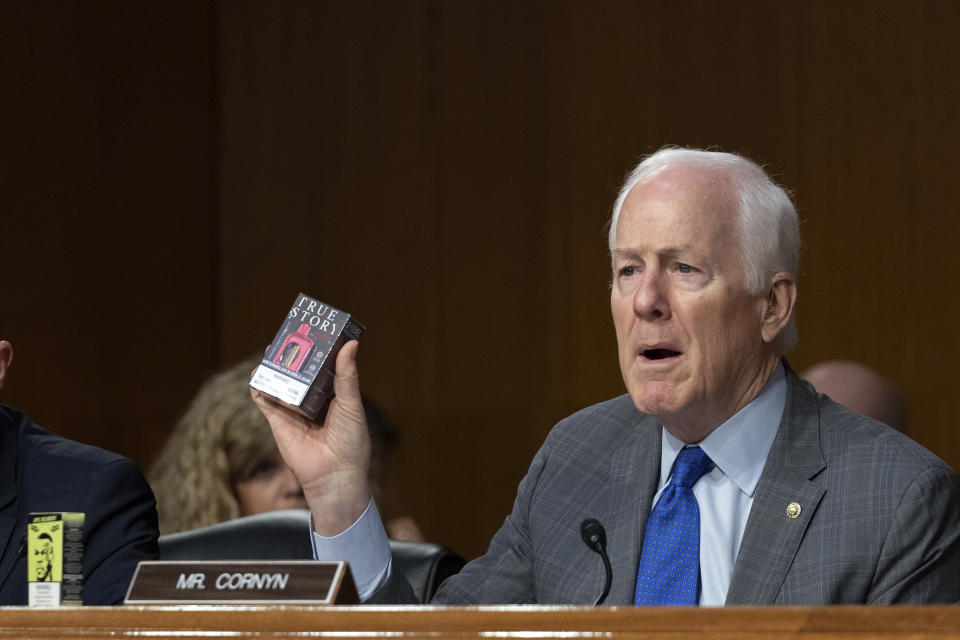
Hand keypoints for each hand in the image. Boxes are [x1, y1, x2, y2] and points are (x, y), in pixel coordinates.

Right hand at [251, 340, 371, 534]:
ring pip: (281, 382)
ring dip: (276, 366)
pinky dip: (260, 386)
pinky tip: (258, 373)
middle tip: (291, 332)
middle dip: (295, 354)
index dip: (319, 349)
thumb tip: (351, 344)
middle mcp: (312, 400)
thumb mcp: (351, 404)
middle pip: (300, 372)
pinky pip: (265, 399)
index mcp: (333, 394)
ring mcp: (293, 409)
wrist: (334, 474)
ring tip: (274, 347)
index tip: (315, 329)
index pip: (324, 366)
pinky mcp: (278, 420)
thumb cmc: (350, 441)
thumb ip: (346, 376)